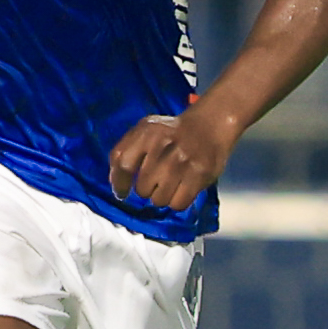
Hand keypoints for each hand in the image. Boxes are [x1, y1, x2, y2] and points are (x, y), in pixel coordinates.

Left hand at [108, 106, 235, 211]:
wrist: (210, 124)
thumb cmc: (173, 131)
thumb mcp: (146, 130)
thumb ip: (126, 150)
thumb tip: (117, 184)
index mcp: (146, 134)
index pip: (123, 165)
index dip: (119, 183)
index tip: (122, 193)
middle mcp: (163, 148)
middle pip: (142, 189)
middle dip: (147, 189)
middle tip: (157, 181)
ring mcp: (181, 163)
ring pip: (159, 200)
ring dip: (162, 197)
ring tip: (170, 185)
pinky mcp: (199, 175)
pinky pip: (178, 204)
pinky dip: (177, 201)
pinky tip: (181, 190)